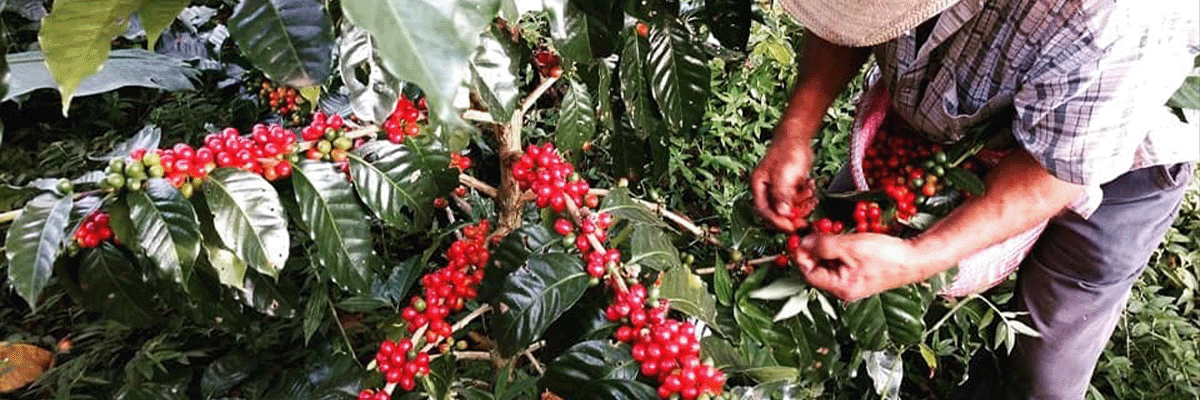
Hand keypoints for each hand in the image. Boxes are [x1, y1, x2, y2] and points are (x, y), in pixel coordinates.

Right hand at [751, 135, 815, 230]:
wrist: (798, 137)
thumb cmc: (788, 151)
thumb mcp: (784, 174)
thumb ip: (781, 195)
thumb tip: (781, 213)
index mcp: (758, 186)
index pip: (764, 212)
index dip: (778, 222)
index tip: (792, 228)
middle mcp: (766, 189)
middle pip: (777, 212)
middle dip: (793, 215)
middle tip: (805, 217)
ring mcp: (778, 189)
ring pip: (789, 208)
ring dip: (802, 205)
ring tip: (810, 193)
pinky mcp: (789, 187)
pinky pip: (797, 200)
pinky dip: (806, 198)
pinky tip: (810, 187)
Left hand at [793, 232, 927, 301]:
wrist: (916, 258)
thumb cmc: (887, 256)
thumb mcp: (849, 247)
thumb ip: (823, 246)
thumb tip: (804, 243)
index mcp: (840, 288)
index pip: (809, 274)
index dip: (801, 255)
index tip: (799, 239)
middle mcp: (845, 288)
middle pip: (818, 268)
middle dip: (814, 249)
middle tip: (813, 232)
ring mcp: (853, 280)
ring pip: (830, 262)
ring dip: (826, 246)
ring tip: (827, 231)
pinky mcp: (861, 271)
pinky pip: (842, 260)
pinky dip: (838, 248)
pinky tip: (842, 236)